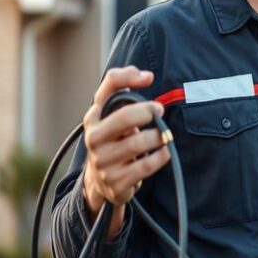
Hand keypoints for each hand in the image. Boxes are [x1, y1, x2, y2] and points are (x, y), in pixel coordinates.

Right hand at [81, 67, 170, 236]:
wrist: (99, 181)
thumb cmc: (113, 139)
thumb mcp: (113, 115)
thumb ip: (124, 90)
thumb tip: (146, 75)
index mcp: (93, 117)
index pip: (108, 87)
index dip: (129, 77)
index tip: (149, 78)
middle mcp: (93, 138)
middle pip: (125, 117)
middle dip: (149, 112)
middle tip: (159, 111)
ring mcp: (103, 161)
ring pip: (139, 142)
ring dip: (158, 136)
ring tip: (162, 135)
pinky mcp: (116, 182)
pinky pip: (146, 165)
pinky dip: (161, 156)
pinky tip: (164, 152)